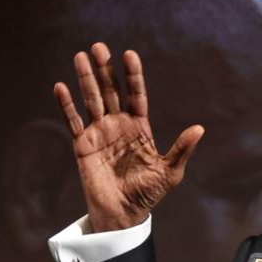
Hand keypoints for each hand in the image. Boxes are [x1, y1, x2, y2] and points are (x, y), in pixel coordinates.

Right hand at [52, 42, 205, 231]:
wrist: (123, 214)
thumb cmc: (148, 194)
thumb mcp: (170, 172)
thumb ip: (182, 149)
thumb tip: (200, 128)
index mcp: (140, 128)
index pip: (136, 95)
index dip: (133, 76)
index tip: (130, 55)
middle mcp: (119, 125)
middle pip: (111, 91)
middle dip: (105, 70)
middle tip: (99, 47)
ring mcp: (100, 133)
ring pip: (91, 100)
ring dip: (86, 79)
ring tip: (80, 56)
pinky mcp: (83, 145)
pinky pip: (73, 121)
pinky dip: (66, 105)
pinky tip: (61, 87)